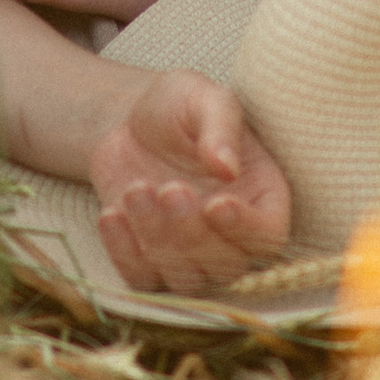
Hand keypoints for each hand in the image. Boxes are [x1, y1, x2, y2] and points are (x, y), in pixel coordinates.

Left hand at [86, 66, 289, 293]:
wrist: (131, 119)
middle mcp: (232, 236)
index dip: (246, 229)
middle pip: (227, 266)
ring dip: (158, 241)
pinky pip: (142, 281)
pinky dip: (125, 254)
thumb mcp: (204, 98)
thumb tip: (228, 167)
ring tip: (134, 189)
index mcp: (261, 196)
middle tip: (169, 188)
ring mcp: (191, 255)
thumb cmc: (180, 105)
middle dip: (193, 232)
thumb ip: (219, 127)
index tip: (216, 204)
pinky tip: (111, 213)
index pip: (268, 234)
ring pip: (186, 280)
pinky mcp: (150, 262)